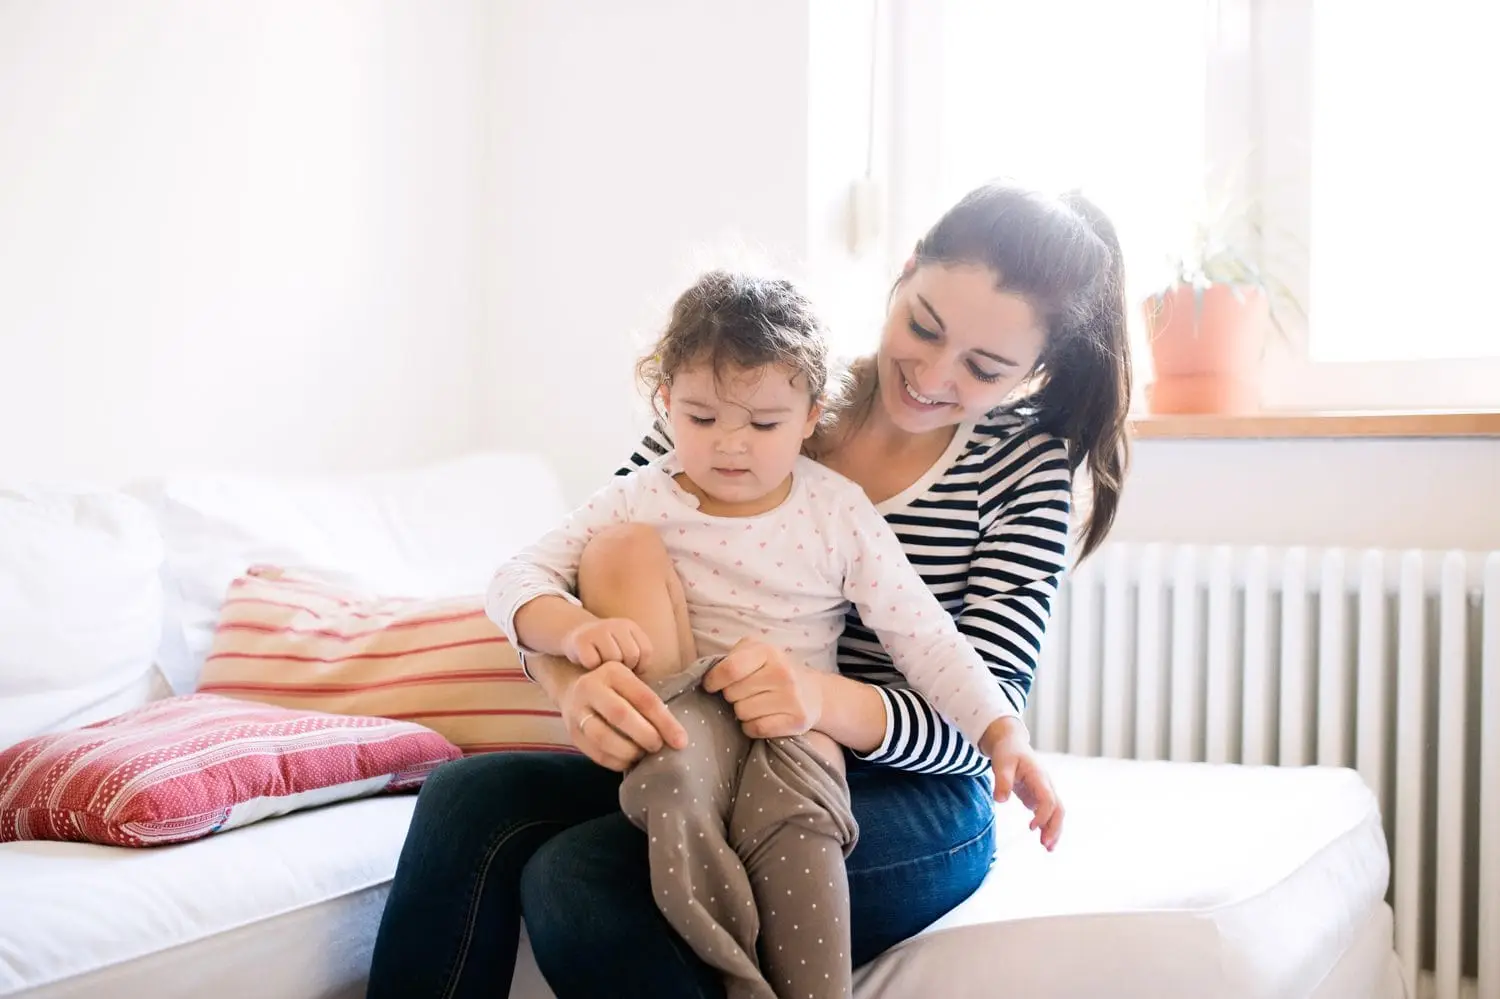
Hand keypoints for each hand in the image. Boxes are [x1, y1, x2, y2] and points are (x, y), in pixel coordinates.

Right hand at [558, 660, 687, 770]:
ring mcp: (577, 712)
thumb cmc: (616, 689)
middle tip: (659, 746)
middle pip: (621, 715)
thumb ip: (649, 700)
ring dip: (630, 751)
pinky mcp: (572, 734)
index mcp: (613, 672)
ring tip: (643, 754)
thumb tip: (677, 735)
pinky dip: (617, 762)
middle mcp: (590, 688)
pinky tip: (630, 761)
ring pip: (604, 738)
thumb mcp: (631, 682)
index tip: (681, 741)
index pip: (644, 698)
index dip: (665, 722)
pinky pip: (596, 754)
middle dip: (646, 736)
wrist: (573, 689)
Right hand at [562, 617, 652, 670]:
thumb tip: (647, 687)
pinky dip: (592, 668)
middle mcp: (616, 625)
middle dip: (625, 667)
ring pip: (613, 658)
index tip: (630, 670)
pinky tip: (588, 665)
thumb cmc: (603, 650)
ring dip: (607, 668)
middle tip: (614, 670)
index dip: (640, 666)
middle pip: (631, 654)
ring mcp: (598, 630)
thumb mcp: (624, 647)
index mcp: (630, 626)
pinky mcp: (581, 640)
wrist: (574, 634)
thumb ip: (638, 660)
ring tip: (601, 667)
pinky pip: (593, 661)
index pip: (645, 650)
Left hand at [702, 637, 823, 739]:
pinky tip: (761, 717)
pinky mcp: (796, 720)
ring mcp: (792, 697)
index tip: (712, 685)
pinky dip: (751, 727)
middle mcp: (782, 672)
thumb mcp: (754, 652)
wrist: (813, 692)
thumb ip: (730, 658)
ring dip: (742, 712)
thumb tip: (705, 678)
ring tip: (756, 704)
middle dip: (732, 696)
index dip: (713, 680)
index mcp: (768, 652)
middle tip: (745, 693)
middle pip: (732, 694)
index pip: (729, 669)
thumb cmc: (773, 671)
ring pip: (742, 713)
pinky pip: (755, 728)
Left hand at [981, 716, 1063, 851]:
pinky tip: (1044, 840)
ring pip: (1057, 813)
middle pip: (1058, 809)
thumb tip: (1001, 801)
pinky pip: (1049, 814)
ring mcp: (1045, 791)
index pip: (1047, 799)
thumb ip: (1001, 781)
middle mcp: (1046, 785)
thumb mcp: (1001, 763)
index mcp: (1039, 776)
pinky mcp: (1039, 797)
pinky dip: (1048, 827)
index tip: (1032, 828)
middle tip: (1046, 845)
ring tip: (1048, 849)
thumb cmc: (1007, 753)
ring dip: (1054, 830)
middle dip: (1054, 827)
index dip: (1043, 814)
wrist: (1011, 744)